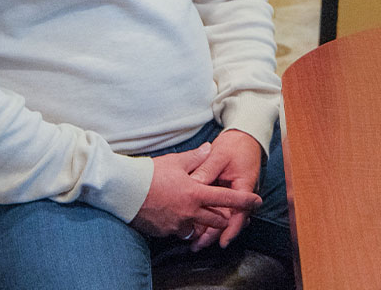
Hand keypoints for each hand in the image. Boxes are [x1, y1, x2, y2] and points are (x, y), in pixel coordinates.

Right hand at [130, 142, 261, 238]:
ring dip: (201, 223)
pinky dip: (182, 225)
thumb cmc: (149, 173)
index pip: (227, 199)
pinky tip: (175, 215)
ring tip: (196, 213)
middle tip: (224, 210)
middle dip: (223, 216)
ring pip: (198, 228)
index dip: (245, 201)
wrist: (123, 190)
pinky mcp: (165, 232)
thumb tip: (208, 149)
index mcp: (196, 194)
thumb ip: (196, 157)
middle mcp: (190, 212)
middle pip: (217, 220)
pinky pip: (180, 231)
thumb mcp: (175, 161)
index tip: (257, 202)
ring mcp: (177, 224)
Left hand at [187, 129, 262, 249]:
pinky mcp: (224, 193)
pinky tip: (194, 225)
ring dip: (209, 228)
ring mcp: (231, 195)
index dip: (231, 230)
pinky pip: (216, 208)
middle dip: (214, 234)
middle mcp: (239, 195)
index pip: (240, 213)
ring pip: (221, 217)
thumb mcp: (219, 155)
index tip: (222, 242)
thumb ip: (206, 170)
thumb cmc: (234, 146)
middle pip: (228, 220)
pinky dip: (206, 216)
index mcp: (244, 186)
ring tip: (193, 241)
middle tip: (197, 245)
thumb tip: (193, 185)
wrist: (242, 138)